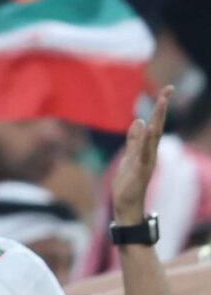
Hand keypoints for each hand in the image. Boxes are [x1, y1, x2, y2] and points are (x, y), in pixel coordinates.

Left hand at [112, 86, 174, 227]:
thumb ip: (134, 140)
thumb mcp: (130, 156)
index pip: (155, 124)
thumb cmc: (129, 182)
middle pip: (158, 126)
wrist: (126, 204)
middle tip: (168, 90)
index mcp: (147, 148)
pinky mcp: (140, 170)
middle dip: (162, 108)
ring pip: (153, 137)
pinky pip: (144, 154)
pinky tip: (150, 130)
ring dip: (158, 120)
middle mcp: (151, 152)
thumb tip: (140, 120)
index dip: (160, 107)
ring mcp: (146, 161)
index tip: (167, 89)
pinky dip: (147, 142)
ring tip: (162, 103)